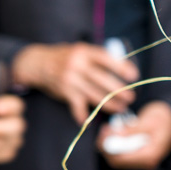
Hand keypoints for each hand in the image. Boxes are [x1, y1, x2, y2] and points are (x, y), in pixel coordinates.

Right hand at [12, 42, 137, 123]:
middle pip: (103, 80)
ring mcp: (70, 79)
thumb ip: (97, 58)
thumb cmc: (64, 57)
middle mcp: (76, 65)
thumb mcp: (79, 50)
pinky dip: (83, 115)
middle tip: (131, 98)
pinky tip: (88, 120)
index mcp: (83, 52)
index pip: (105, 58)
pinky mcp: (64, 92)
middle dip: (119, 91)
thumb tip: (122, 69)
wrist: (37, 63)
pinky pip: (77, 106)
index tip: (133, 76)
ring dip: (110, 104)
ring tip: (120, 108)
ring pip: (94, 95)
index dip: (121, 67)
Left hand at [96, 101, 170, 169]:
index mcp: (149, 156)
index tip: (104, 131)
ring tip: (110, 127)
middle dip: (107, 145)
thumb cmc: (164, 117)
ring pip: (118, 156)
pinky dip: (117, 141)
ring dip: (111, 142)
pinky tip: (116, 129)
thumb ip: (131, 130)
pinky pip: (124, 151)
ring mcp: (143, 158)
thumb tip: (114, 136)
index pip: (119, 160)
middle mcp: (146, 161)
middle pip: (117, 160)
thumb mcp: (148, 121)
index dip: (107, 147)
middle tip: (105, 128)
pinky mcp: (141, 153)